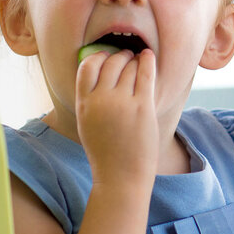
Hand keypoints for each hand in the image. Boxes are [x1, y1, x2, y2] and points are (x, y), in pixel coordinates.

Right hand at [75, 49, 157, 183]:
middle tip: (127, 56)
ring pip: (129, 66)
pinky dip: (148, 61)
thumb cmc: (106, 153)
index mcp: (83, 104)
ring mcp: (122, 102)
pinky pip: (146, 74)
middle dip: (119, 56)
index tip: (106, 56)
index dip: (98, 56)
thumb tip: (99, 74)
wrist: (121, 177)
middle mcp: (100, 100)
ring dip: (134, 59)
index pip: (87, 66)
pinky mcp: (142, 107)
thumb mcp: (86, 124)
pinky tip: (150, 57)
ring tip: (139, 59)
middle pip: (110, 63)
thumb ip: (89, 100)